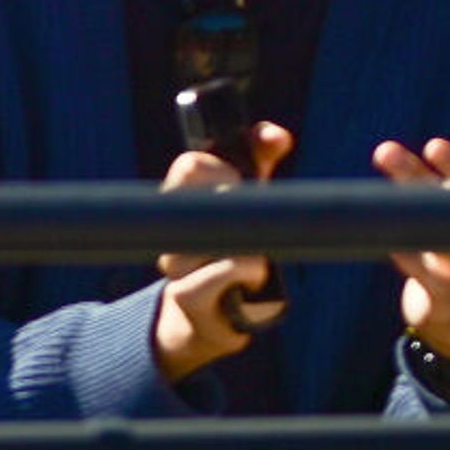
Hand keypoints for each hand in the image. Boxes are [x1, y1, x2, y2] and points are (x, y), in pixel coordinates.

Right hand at [151, 119, 292, 383]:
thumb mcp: (247, 198)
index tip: (241, 182)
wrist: (211, 314)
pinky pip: (214, 275)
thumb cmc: (231, 245)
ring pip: (207, 237)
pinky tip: (256, 273)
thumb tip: (279, 136)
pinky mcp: (186, 298)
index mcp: (181, 200)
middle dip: (227, 197)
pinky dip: (244, 270)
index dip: (220, 170)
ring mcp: (173, 265)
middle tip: (250, 213)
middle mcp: (170, 230)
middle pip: (187, 194)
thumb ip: (260, 158)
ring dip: (242, 240)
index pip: (187, 166)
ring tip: (259, 250)